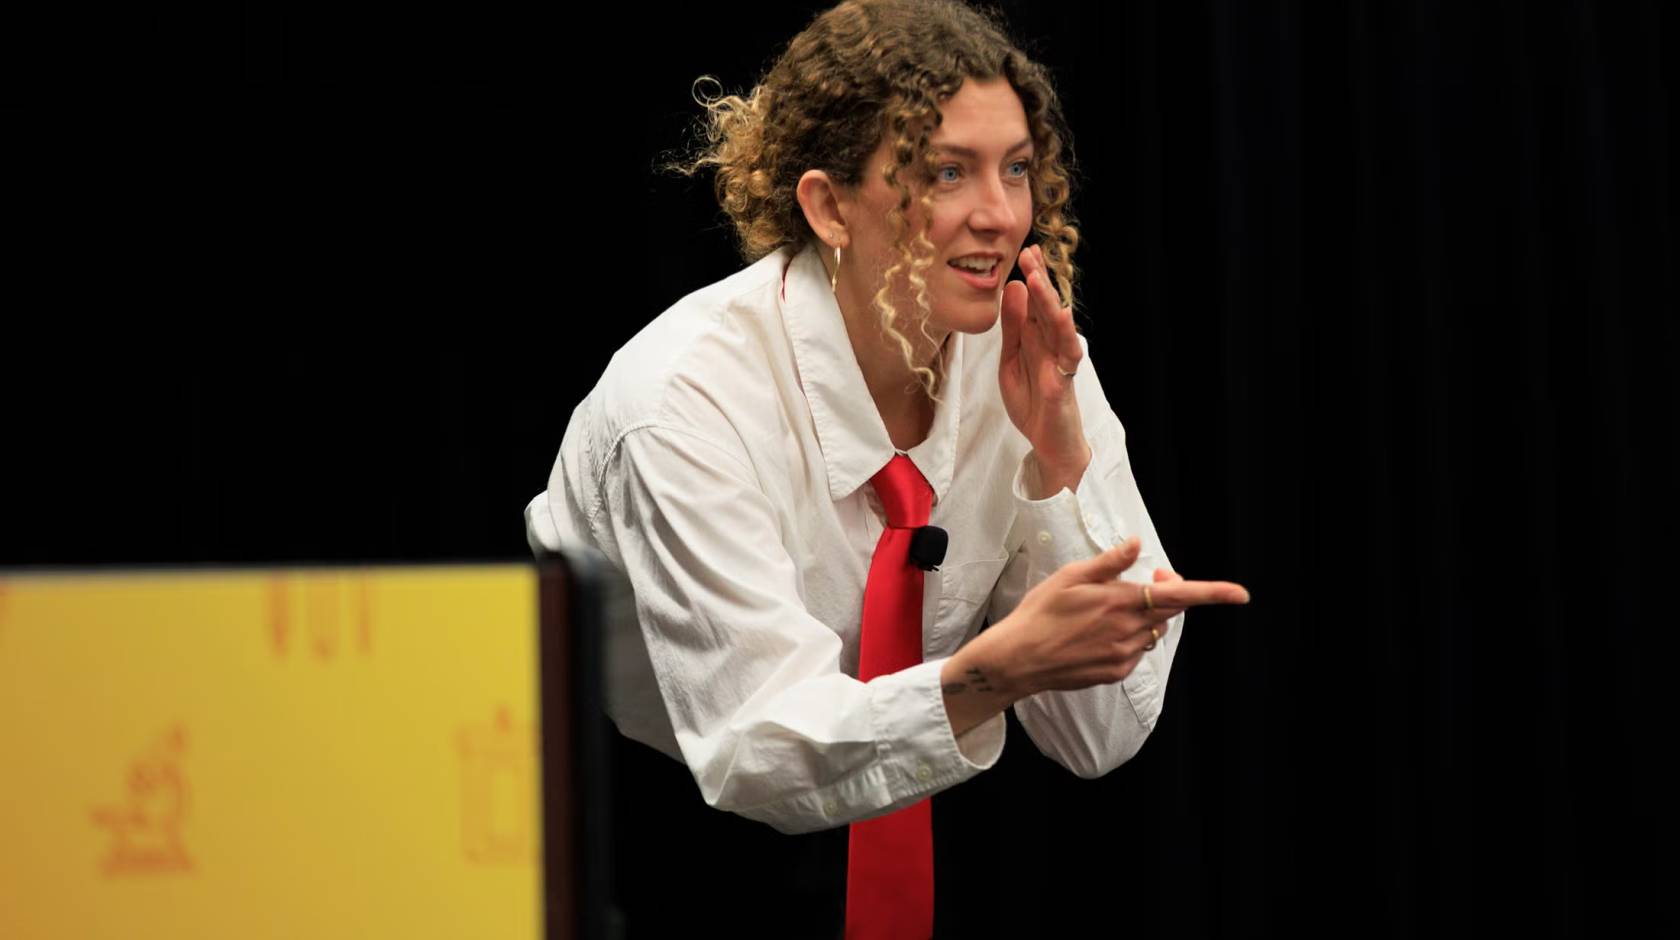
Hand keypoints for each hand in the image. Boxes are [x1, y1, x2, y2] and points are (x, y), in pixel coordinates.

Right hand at [994, 536, 1249, 693]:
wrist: (1018, 659)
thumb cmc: (1039, 612)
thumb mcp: (1070, 576)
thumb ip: (1110, 562)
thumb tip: (1137, 544)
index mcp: (1120, 601)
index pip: (1179, 596)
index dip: (1213, 593)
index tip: (1241, 593)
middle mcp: (1129, 630)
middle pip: (1169, 610)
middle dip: (1167, 593)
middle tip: (1150, 578)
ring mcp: (1124, 654)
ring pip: (1153, 631)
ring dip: (1145, 616)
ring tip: (1107, 610)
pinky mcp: (1116, 671)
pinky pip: (1137, 650)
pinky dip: (1130, 637)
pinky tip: (1099, 634)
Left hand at [999, 244, 1087, 471]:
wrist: (1049, 442)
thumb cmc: (1033, 401)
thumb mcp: (1011, 359)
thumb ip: (1012, 327)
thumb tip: (1012, 288)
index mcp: (1036, 338)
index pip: (1033, 302)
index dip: (1030, 277)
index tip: (1024, 251)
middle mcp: (1051, 344)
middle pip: (1045, 307)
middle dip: (1038, 279)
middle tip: (1029, 252)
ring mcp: (1059, 361)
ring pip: (1056, 325)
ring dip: (1047, 300)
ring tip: (1036, 277)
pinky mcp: (1063, 380)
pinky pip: (1067, 354)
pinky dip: (1064, 334)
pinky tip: (1061, 316)